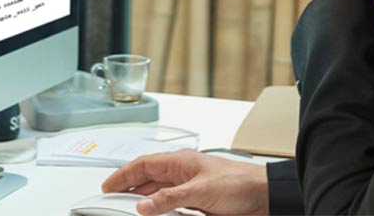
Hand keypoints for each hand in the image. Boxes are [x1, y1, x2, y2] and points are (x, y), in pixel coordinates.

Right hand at [101, 150, 267, 215]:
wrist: (265, 197)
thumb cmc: (240, 183)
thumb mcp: (200, 191)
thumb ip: (169, 198)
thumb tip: (144, 205)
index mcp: (180, 162)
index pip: (142, 165)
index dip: (123, 175)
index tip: (108, 186)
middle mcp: (182, 174)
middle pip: (148, 180)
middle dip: (130, 189)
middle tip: (113, 199)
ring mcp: (189, 190)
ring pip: (159, 195)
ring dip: (146, 202)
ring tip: (131, 209)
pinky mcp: (198, 204)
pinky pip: (172, 207)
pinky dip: (161, 212)